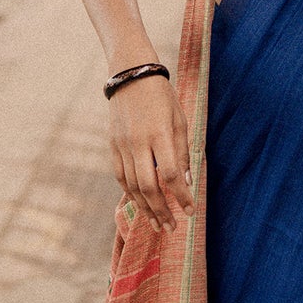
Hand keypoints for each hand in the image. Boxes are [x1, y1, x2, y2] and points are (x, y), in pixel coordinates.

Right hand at [109, 74, 193, 230]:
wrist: (130, 75)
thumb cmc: (161, 96)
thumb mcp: (179, 119)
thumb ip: (181, 151)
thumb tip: (185, 181)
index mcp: (159, 134)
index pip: (170, 174)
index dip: (181, 195)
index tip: (190, 211)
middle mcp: (138, 142)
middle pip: (148, 186)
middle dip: (161, 211)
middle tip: (172, 227)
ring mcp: (122, 145)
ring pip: (132, 186)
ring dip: (146, 208)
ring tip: (157, 224)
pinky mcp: (112, 146)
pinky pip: (120, 176)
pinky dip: (130, 193)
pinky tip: (140, 205)